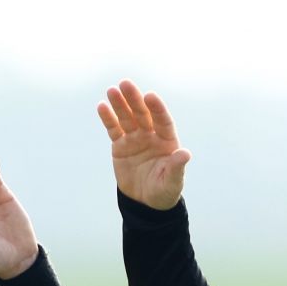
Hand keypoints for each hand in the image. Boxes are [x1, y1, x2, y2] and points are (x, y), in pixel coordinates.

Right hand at [98, 80, 191, 210]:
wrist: (145, 202)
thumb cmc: (164, 191)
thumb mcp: (172, 182)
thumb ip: (176, 167)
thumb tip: (185, 153)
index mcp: (167, 141)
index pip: (163, 120)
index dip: (157, 108)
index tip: (149, 96)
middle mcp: (151, 135)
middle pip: (142, 114)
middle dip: (134, 99)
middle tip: (125, 83)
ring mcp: (135, 139)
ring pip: (126, 118)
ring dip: (119, 104)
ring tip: (111, 90)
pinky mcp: (120, 146)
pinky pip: (114, 129)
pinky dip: (108, 118)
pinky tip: (101, 106)